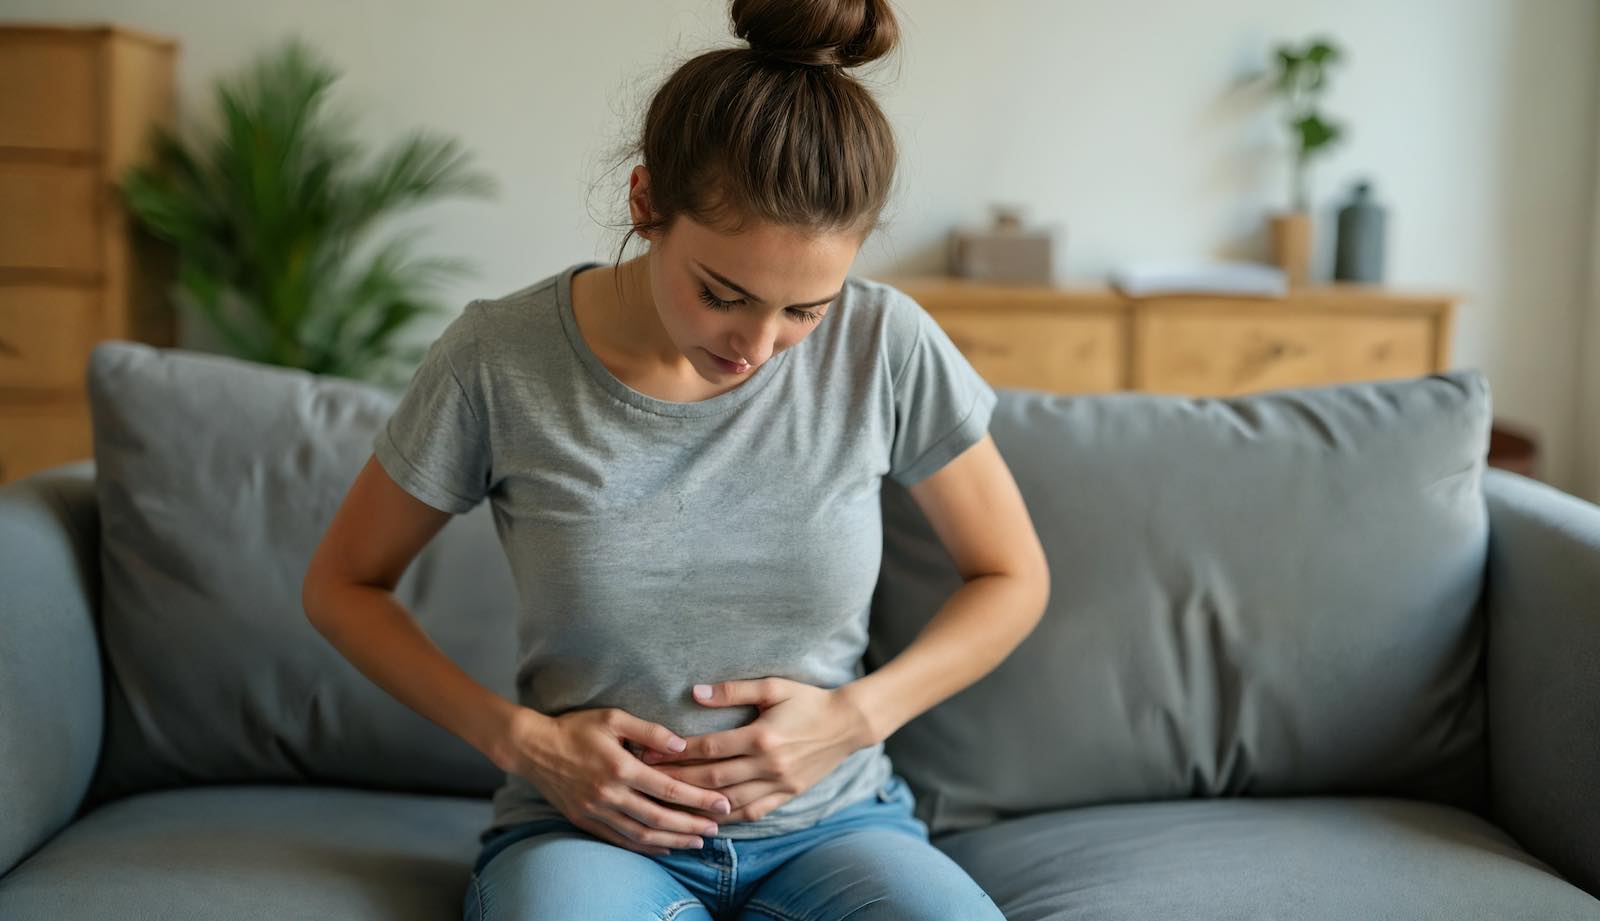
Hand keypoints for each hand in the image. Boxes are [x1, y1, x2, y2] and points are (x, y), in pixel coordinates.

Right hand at [499, 705, 732, 856]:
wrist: (532, 747)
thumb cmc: (576, 727)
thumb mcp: (614, 718)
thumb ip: (650, 731)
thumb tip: (682, 745)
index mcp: (620, 766)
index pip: (668, 789)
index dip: (698, 800)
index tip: (722, 805)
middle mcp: (609, 793)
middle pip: (659, 817)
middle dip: (691, 825)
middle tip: (717, 829)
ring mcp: (595, 811)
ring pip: (640, 833)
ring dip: (672, 840)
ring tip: (697, 842)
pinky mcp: (584, 821)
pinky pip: (619, 840)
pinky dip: (644, 846)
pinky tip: (663, 846)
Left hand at [636, 678, 873, 822]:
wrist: (847, 723)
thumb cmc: (808, 700)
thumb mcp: (773, 687)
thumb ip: (732, 691)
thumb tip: (694, 693)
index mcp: (761, 736)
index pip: (710, 748)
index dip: (677, 752)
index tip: (650, 752)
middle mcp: (768, 765)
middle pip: (713, 779)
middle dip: (678, 780)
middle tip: (648, 780)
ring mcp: (779, 784)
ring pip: (729, 802)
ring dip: (697, 805)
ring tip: (669, 805)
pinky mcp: (787, 795)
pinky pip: (752, 813)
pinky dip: (727, 818)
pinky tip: (706, 818)